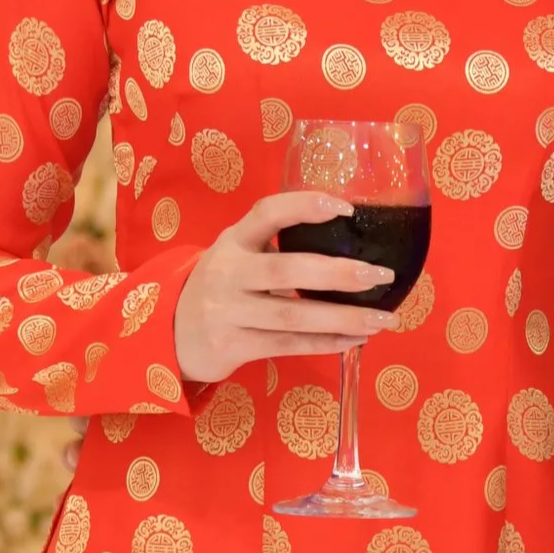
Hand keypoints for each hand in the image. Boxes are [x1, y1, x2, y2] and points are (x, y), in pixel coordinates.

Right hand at [175, 190, 394, 385]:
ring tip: (383, 319)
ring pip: (292, 316)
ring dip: (343, 318)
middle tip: (381, 276)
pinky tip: (356, 339)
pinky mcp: (232, 346)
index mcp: (233, 240)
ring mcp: (227, 312)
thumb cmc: (223, 286)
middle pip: (287, 270)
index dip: (306, 206)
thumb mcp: (238, 254)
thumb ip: (276, 246)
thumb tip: (351, 245)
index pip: (267, 213)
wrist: (170, 332)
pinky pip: (288, 345)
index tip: (346, 209)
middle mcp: (227, 273)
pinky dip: (326, 343)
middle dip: (340, 274)